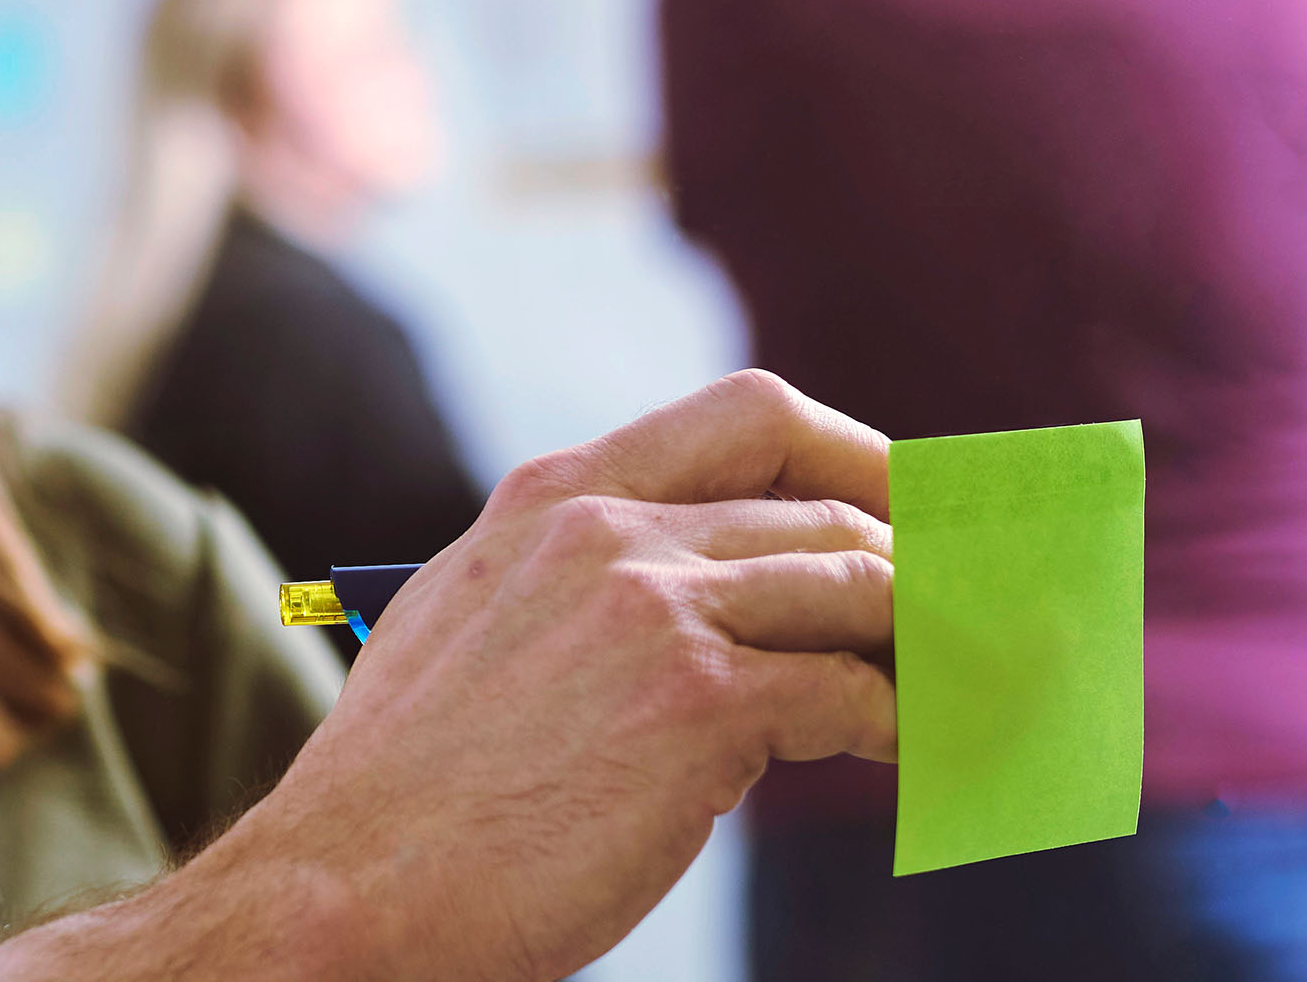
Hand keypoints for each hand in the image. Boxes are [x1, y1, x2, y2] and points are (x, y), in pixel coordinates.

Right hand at [0, 370, 894, 981]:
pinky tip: (907, 760)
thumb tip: (692, 591)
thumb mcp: (466, 625)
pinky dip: (902, 729)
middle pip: (827, 506)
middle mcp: (605, 529)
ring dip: (926, 645)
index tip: (898, 505)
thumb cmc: (406, 793)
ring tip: (953, 694)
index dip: (853, 453)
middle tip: (957, 623)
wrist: (349, 887)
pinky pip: (854, 695)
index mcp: (548, 499)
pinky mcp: (700, 705)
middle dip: (916, 563)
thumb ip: (567, 579)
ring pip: (859, 587)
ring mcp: (653, 607)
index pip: (746, 418)